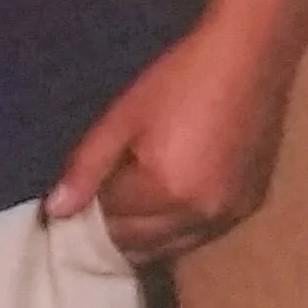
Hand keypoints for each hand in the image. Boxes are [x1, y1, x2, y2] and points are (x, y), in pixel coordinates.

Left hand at [45, 15, 296, 264]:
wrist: (249, 60)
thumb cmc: (179, 80)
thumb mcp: (123, 116)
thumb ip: (88, 165)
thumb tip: (55, 210)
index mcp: (167, 193)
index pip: (114, 223)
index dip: (89, 212)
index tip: (74, 196)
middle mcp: (203, 217)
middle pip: (146, 244)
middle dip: (115, 230)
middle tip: (95, 202)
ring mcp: (232, 216)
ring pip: (176, 246)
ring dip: (147, 236)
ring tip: (125, 204)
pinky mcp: (251, 207)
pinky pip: (205, 235)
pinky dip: (179, 229)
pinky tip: (164, 203)